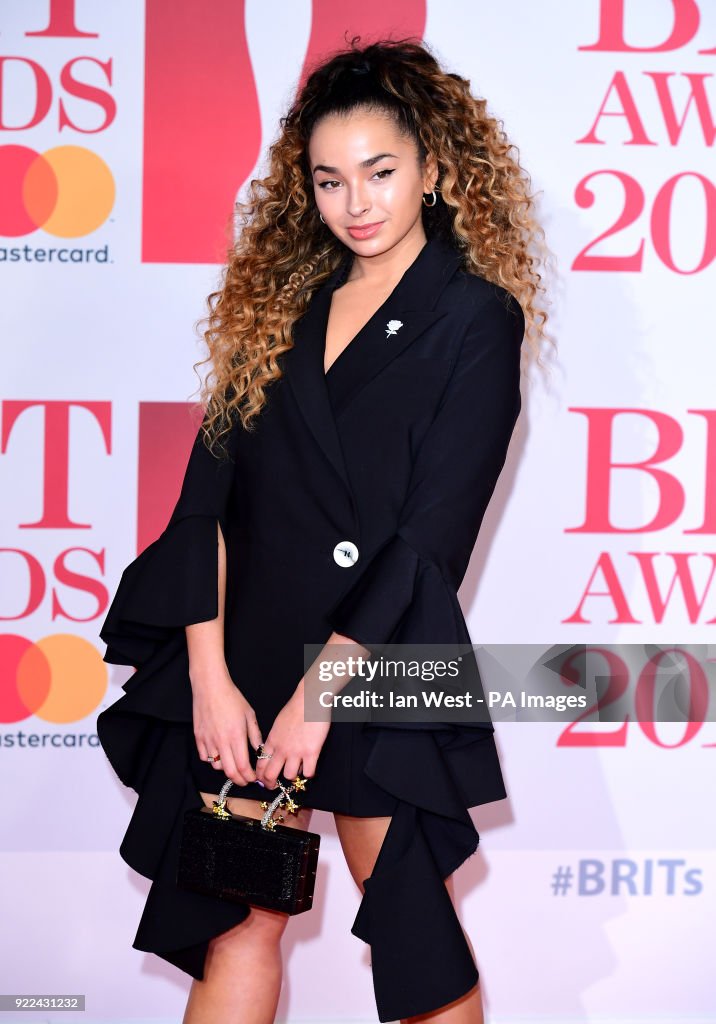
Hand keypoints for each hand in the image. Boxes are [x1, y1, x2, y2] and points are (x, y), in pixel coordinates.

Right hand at [190, 665, 262, 785]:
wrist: (210, 687)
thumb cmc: (232, 698)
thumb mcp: (249, 715)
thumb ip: (255, 734)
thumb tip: (259, 750)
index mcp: (236, 737)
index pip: (243, 767)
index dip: (250, 777)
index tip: (254, 777)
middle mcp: (221, 742)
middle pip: (230, 772)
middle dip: (240, 780)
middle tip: (245, 780)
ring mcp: (208, 741)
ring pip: (216, 767)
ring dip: (226, 769)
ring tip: (233, 764)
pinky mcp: (198, 738)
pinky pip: (205, 757)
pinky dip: (213, 760)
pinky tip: (220, 754)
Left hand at [255, 682, 330, 789]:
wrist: (309, 700)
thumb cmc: (295, 708)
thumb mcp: (278, 724)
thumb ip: (274, 738)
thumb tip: (272, 749)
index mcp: (272, 741)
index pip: (260, 764)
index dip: (260, 776)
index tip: (262, 780)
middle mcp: (281, 749)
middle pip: (270, 775)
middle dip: (270, 784)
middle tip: (274, 787)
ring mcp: (296, 752)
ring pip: (289, 776)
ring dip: (293, 776)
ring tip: (297, 771)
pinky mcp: (311, 752)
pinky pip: (308, 772)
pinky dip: (309, 773)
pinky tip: (310, 768)